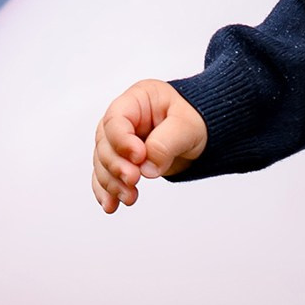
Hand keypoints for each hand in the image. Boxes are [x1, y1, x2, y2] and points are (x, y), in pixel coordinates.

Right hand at [92, 80, 207, 212]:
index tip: (139, 157)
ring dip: (112, 183)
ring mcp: (118, 140)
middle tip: (134, 180)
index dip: (122, 140)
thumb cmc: (195, 120)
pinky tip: (111, 205)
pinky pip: (105, 176)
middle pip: (105, 143)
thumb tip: (147, 167)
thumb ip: (166, 143)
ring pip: (102, 163)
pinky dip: (106, 191)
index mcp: (137, 100)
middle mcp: (123, 119)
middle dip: (116, 165)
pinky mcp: (121, 160)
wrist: (202, 134)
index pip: (116, 119)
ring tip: (129, 197)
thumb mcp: (187, 126)